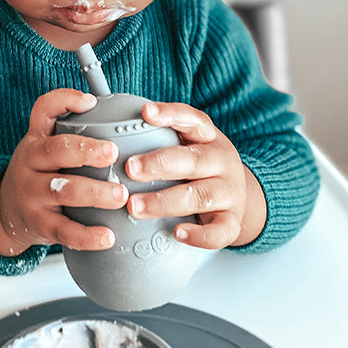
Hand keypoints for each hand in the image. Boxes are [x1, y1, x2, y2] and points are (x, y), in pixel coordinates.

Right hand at [0, 89, 128, 255]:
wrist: (5, 213)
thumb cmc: (37, 174)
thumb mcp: (43, 148)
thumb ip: (72, 132)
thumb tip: (116, 116)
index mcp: (35, 140)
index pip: (43, 111)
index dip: (65, 101)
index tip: (90, 102)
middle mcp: (30, 163)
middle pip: (55, 150)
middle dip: (85, 150)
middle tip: (112, 153)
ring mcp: (32, 195)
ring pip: (62, 191)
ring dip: (93, 192)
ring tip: (120, 195)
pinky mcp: (39, 224)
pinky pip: (64, 231)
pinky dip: (87, 235)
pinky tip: (107, 236)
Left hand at [124, 102, 266, 248]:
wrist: (238, 196)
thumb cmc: (200, 168)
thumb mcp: (187, 145)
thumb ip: (158, 137)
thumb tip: (108, 131)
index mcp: (208, 137)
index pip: (192, 119)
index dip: (170, 114)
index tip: (146, 112)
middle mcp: (222, 161)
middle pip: (194, 160)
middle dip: (159, 163)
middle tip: (130, 168)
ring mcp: (230, 192)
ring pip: (200, 196)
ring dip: (164, 201)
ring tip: (135, 206)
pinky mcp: (232, 221)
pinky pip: (219, 231)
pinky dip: (199, 235)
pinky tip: (177, 233)